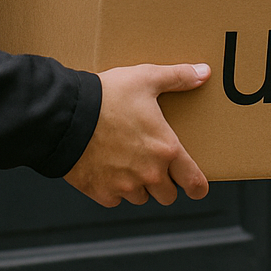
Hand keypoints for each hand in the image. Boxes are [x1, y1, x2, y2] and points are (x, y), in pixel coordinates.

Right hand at [64, 63, 210, 206]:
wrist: (65, 115)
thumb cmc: (107, 97)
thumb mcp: (146, 78)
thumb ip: (178, 77)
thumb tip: (204, 72)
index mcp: (165, 149)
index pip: (194, 183)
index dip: (198, 187)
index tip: (197, 186)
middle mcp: (149, 173)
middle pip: (168, 196)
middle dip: (164, 183)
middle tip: (154, 164)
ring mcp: (124, 186)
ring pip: (141, 198)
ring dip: (139, 185)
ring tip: (128, 162)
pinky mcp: (101, 192)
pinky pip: (115, 198)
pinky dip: (113, 187)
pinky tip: (107, 167)